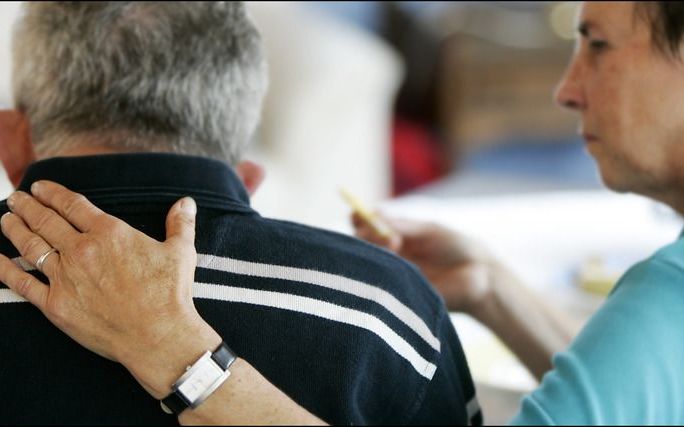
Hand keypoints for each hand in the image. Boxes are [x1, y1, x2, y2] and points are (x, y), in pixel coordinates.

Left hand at [0, 180, 219, 397]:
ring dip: (14, 229)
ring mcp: (65, 278)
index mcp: (109, 232)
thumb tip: (186, 202)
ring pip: (30, 246)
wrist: (158, 335)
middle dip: (28, 206)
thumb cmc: (170, 293)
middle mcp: (82, 250)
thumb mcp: (180, 252)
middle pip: (45, 221)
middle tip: (16, 198)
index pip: (72, 204)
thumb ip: (180, 223)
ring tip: (5, 219)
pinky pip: (22, 284)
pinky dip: (6, 270)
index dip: (53, 192)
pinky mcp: (56, 305)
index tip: (41, 186)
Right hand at [352, 212, 495, 312]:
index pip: (367, 228)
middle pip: (362, 245)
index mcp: (396, 238)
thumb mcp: (429, 231)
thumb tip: (373, 213)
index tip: (357, 215)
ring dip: (375, 249)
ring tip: (395, 244)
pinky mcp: (400, 296)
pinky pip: (381, 285)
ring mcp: (393, 276)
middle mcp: (391, 257)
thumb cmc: (458, 248)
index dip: (358, 221)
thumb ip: (402, 225)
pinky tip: (393, 266)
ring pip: (368, 263)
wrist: (482, 276)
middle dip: (365, 234)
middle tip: (384, 232)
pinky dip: (382, 273)